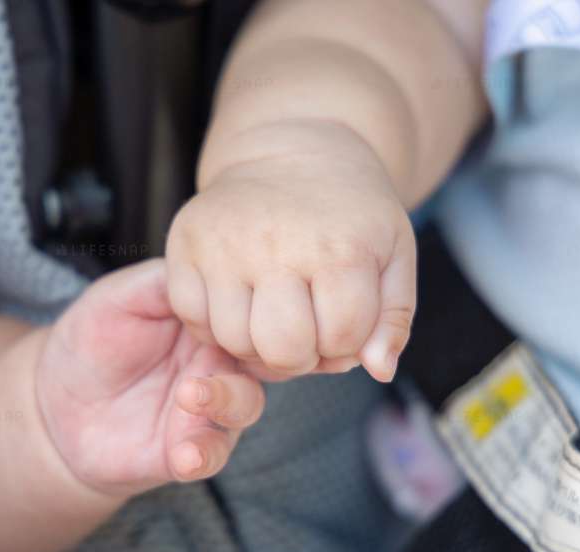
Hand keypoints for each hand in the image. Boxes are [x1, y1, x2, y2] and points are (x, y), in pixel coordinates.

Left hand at [36, 258, 265, 497]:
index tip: (252, 304)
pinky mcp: (187, 449)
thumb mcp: (119, 296)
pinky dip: (204, 455)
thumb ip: (162, 281)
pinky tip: (186, 455)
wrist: (55, 402)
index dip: (259, 309)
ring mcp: (208, 409)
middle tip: (208, 350)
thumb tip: (206, 261)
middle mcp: (220, 364)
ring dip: (225, 404)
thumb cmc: (92, 340)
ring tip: (190, 397)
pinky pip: (211, 455)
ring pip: (244, 406)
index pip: (251, 312)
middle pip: (260, 358)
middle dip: (247, 353)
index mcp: (212, 323)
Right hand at [166, 126, 416, 381]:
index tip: (342, 319)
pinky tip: (238, 302)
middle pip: (282, 349)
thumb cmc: (348, 215)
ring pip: (234, 341)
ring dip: (256, 344)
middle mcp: (277, 244)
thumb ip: (394, 318)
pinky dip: (215, 325)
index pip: (341, 340)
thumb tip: (378, 370)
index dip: (345, 345)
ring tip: (272, 315)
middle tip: (305, 329)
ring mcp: (224, 243)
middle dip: (300, 355)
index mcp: (341, 247)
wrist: (290, 152)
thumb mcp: (393, 255)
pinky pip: (193, 320)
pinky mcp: (184, 241)